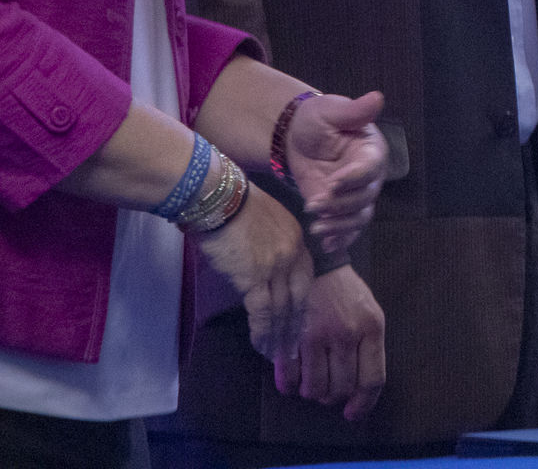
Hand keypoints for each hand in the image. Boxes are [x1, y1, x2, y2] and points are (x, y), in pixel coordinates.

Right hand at [195, 186, 313, 362]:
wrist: (217, 195)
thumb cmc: (230, 207)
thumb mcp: (262, 227)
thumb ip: (269, 250)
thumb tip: (259, 276)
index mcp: (297, 239)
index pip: (305, 280)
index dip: (302, 304)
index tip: (300, 323)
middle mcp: (293, 254)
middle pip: (299, 298)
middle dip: (296, 327)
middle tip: (294, 350)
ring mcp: (277, 265)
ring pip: (283, 309)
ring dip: (280, 336)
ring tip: (278, 357)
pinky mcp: (256, 276)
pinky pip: (263, 312)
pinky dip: (263, 332)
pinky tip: (262, 346)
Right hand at [274, 264, 385, 419]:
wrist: (315, 262)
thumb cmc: (345, 292)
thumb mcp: (369, 312)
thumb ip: (368, 346)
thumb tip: (360, 388)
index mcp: (372, 328)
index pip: (373, 379)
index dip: (363, 403)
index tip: (352, 413)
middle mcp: (347, 334)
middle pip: (341, 389)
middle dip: (333, 396)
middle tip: (327, 389)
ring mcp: (318, 336)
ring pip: (315, 389)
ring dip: (312, 392)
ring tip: (311, 382)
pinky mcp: (291, 336)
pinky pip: (289, 378)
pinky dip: (289, 386)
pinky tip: (290, 381)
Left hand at [285, 91, 387, 251]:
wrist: (298, 139)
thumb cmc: (316, 121)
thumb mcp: (330, 111)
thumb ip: (353, 110)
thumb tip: (377, 97)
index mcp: (371, 150)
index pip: (370, 168)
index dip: (354, 178)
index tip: (332, 184)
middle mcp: (370, 175)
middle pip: (365, 197)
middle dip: (340, 205)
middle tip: (313, 205)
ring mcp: (357, 194)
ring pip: (359, 216)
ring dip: (340, 226)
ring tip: (316, 230)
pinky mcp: (342, 208)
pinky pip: (350, 228)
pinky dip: (341, 239)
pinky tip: (326, 246)